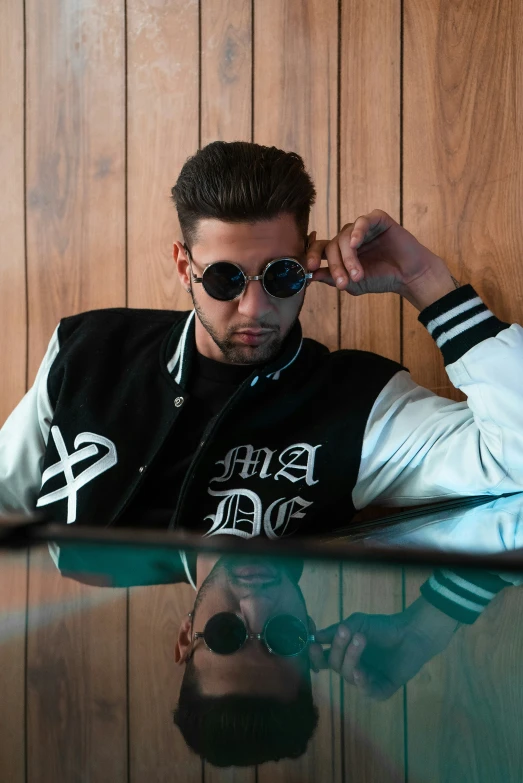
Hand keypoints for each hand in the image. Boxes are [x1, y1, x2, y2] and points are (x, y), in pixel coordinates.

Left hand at [306, 209, 443, 296]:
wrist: (408, 276)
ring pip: (344, 236)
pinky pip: (363, 221)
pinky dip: (357, 231)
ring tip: (358, 275)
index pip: (319, 249)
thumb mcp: (352, 284)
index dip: (312, 256)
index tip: (310, 268)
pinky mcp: (378, 219)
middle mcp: (348, 237)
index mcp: (339, 251)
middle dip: (335, 265)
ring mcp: (362, 227)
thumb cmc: (381, 279)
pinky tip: (356, 243)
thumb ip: (332, 278)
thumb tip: (310, 275)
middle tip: (343, 282)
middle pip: (331, 245)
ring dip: (349, 258)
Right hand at [309, 596, 460, 699]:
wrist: (412, 633)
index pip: (323, 659)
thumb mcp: (359, 623)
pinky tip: (360, 672)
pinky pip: (366, 692)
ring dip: (352, 658)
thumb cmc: (384, 627)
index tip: (313, 644)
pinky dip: (362, 682)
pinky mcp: (381, 690)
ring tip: (361, 639)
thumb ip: (337, 630)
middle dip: (338, 648)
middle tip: (346, 632)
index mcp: (344, 655)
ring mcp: (366, 680)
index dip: (316, 655)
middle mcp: (352, 669)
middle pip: (335, 665)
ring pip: (348, 676)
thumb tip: (315, 636)